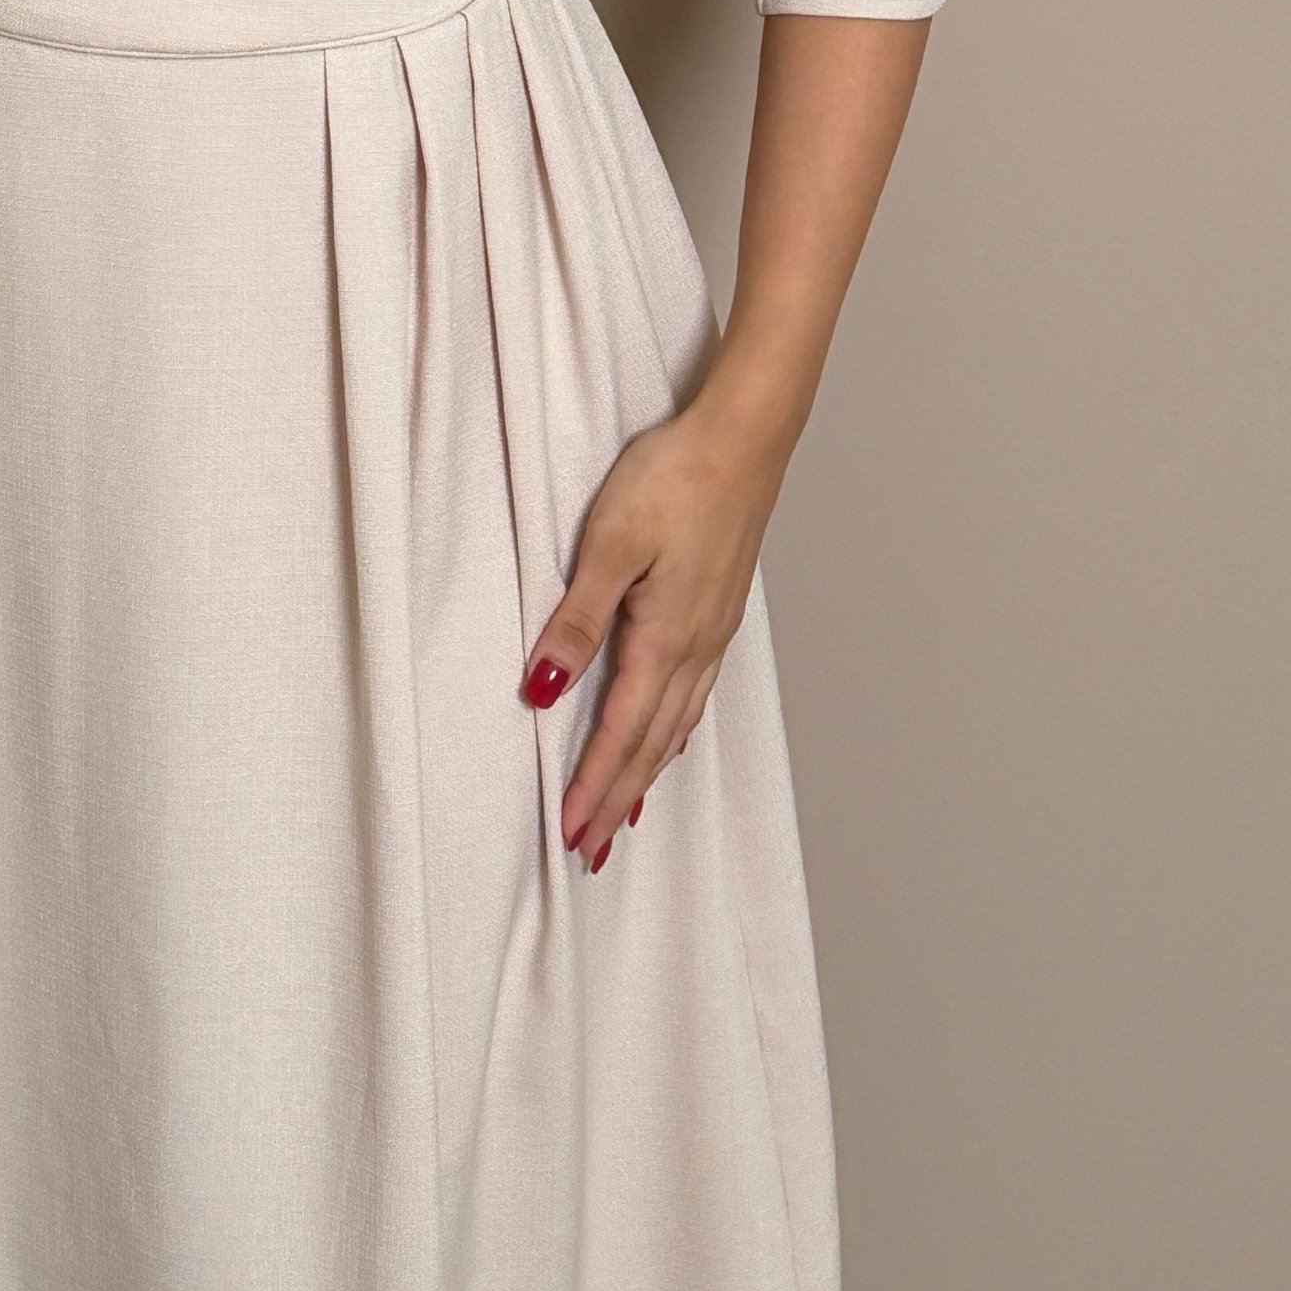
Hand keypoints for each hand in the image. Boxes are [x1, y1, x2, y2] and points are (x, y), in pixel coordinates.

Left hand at [520, 397, 789, 871]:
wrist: (744, 439)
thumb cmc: (674, 479)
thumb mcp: (609, 544)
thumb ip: (576, 618)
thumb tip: (546, 688)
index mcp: (664, 637)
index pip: (622, 732)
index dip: (594, 786)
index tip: (571, 835)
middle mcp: (696, 646)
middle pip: (652, 743)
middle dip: (618, 798)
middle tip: (590, 850)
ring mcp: (714, 630)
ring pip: (677, 723)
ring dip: (646, 772)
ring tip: (625, 812)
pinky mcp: (719, 609)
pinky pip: (694, 693)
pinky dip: (673, 731)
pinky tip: (669, 734)